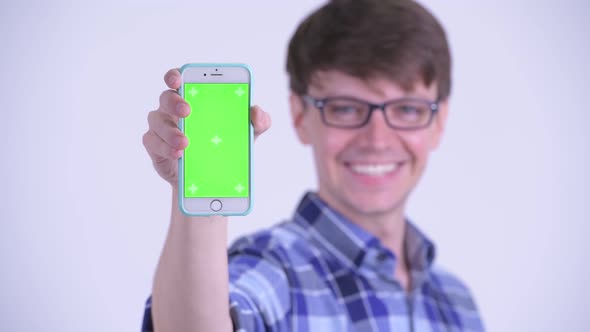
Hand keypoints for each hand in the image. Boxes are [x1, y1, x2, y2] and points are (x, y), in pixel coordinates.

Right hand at [143, 68, 271, 187]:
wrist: (212, 177)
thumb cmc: (226, 143)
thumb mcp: (248, 133)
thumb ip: (259, 121)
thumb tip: (257, 112)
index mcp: (193, 98)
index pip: (179, 79)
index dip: (176, 75)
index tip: (179, 79)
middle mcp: (172, 109)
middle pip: (166, 97)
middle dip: (174, 102)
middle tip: (187, 111)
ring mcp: (162, 127)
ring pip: (157, 122)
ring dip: (170, 131)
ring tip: (186, 143)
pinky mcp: (156, 147)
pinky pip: (153, 143)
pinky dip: (165, 148)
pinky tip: (179, 154)